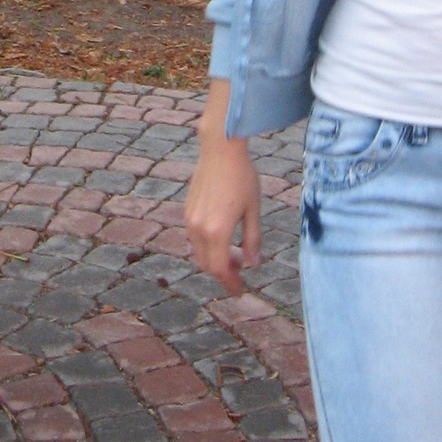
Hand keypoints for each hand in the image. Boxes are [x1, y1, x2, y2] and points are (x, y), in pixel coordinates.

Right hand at [184, 79, 261, 294]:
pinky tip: (222, 237)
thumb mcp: (253, 210)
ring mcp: (190, 219)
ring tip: (233, 255)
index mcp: (217, 231)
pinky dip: (207, 246)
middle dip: (222, 273)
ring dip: (214, 259)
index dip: (230, 284)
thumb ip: (252, 240)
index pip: (220, 269)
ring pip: (199, 251)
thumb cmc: (242, 177)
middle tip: (240, 273)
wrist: (220, 149)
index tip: (240, 292)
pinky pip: (194, 238)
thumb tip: (252, 264)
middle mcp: (198, 228)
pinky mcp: (187, 209)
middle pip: (207, 264)